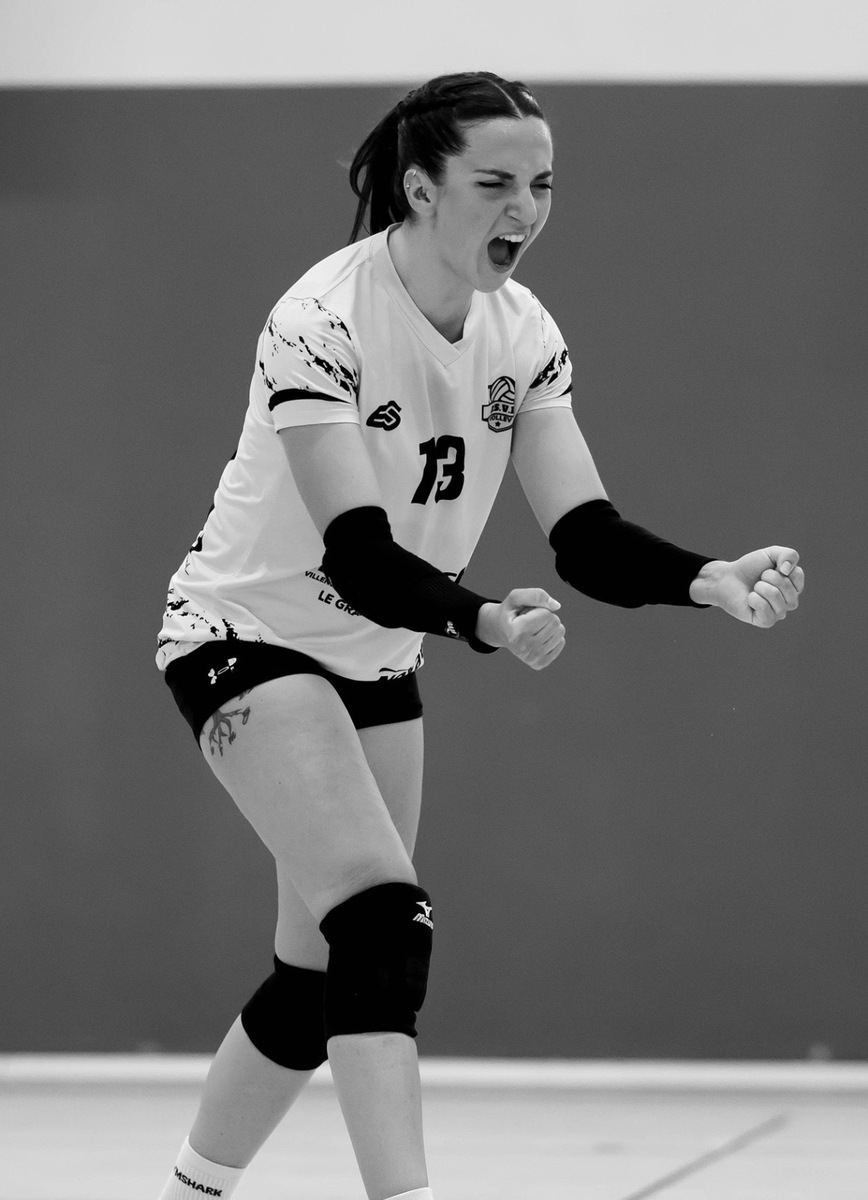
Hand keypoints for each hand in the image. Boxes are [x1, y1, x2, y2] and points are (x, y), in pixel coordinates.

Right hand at [476, 589, 565, 668]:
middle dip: (545, 616)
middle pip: (555, 623)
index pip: (547, 614)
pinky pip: (561, 643)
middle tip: (530, 621)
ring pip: (560, 632)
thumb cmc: (509, 613)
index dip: (538, 609)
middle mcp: (524, 648)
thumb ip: (536, 595)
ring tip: (534, 628)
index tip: (525, 615)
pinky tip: (538, 637)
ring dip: (549, 626)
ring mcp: (533, 658)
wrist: (500, 631)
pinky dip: (553, 636)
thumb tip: (556, 606)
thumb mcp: (516, 597)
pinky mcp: (540, 663)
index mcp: (516, 632)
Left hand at [690, 547, 804, 627]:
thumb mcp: (771, 554)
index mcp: (794, 586)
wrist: (727, 579)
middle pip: (787, 587)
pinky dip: (754, 600)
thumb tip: (787, 570)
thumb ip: (788, 555)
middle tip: (759, 579)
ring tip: (754, 588)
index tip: (771, 568)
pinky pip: (766, 610)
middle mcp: (789, 601)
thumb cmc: (750, 568)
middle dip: (769, 577)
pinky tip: (750, 599)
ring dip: (760, 588)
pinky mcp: (766, 622)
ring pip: (776, 597)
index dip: (780, 567)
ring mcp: (778, 613)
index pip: (797, 575)